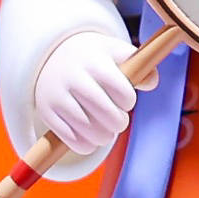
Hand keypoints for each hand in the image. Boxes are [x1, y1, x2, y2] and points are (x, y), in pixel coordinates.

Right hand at [32, 28, 147, 160]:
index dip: (128, 100)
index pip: (122, 90)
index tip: (125, 99)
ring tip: (106, 129)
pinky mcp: (47, 113)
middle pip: (107, 114)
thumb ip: (140, 64)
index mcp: (94, 61)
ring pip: (92, 132)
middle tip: (118, 120)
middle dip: (119, 122)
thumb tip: (151, 82)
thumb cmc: (93, 58)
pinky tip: (90, 135)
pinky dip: (87, 145)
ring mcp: (57, 96)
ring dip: (105, 136)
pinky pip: (74, 142)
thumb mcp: (115, 52)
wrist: (50, 56)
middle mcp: (73, 78)